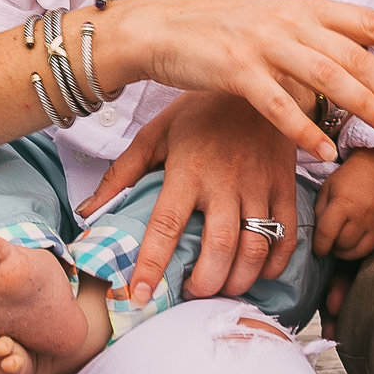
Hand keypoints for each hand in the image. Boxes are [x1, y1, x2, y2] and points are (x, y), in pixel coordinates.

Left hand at [80, 92, 298, 304]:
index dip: (151, 264)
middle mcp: (225, 181)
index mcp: (188, 169)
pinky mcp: (285, 186)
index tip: (139, 295)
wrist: (260, 78)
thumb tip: (87, 211)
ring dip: (238, 280)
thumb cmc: (201, 110)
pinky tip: (258, 272)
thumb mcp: (156, 134)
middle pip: (219, 248)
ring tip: (222, 288)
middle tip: (192, 292)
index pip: (166, 225)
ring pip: (255, 248)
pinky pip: (286, 237)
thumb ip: (122, 174)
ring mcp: (260, 185)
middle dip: (206, 283)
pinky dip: (274, 265)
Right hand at [118, 0, 373, 155]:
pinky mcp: (235, 69)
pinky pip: (279, 105)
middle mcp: (291, 19)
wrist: (158, 25)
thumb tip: (356, 64)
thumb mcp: (274, 19)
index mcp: (305, 5)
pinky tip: (326, 153)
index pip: (369, 21)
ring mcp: (264, 43)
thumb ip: (314, 37)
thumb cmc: (219, 28)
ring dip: (364, 105)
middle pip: (357, 55)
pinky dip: (306, 130)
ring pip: (327, 76)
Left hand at [313, 152, 373, 261]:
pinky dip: (364, 246)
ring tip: (343, 244)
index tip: (319, 250)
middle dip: (334, 247)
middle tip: (332, 241)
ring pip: (359, 252)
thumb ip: (320, 214)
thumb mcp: (327, 189)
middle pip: (343, 245)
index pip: (327, 234)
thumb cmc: (349, 178)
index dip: (320, 246)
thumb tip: (319, 238)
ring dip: (348, 251)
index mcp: (344, 203)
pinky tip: (359, 237)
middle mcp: (363, 214)